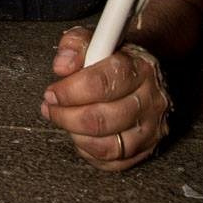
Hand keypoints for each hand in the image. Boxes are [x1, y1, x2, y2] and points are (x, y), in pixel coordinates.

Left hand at [41, 27, 170, 171]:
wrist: (143, 73)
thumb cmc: (116, 59)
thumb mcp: (96, 40)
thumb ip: (75, 45)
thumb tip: (62, 65)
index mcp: (139, 68)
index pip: (102, 83)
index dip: (69, 91)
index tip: (52, 92)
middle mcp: (151, 99)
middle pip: (101, 119)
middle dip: (66, 116)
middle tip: (51, 108)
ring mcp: (151, 128)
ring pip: (106, 145)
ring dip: (75, 134)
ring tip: (65, 120)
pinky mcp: (147, 149)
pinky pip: (112, 162)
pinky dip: (89, 152)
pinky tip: (80, 135)